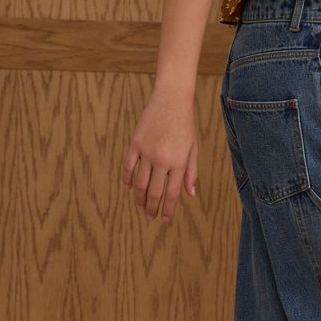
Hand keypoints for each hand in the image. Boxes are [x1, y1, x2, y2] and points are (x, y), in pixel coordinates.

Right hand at [121, 84, 197, 222]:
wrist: (171, 100)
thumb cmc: (185, 126)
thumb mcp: (193, 150)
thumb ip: (191, 172)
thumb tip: (190, 194)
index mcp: (178, 163)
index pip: (172, 194)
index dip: (168, 209)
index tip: (164, 219)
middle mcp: (162, 160)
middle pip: (154, 192)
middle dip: (152, 207)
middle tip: (150, 216)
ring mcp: (147, 152)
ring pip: (140, 183)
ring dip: (139, 198)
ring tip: (140, 206)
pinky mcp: (135, 143)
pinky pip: (128, 166)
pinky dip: (127, 179)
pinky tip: (129, 188)